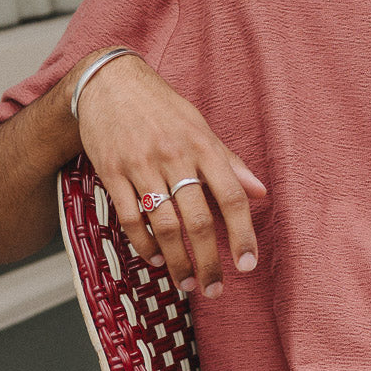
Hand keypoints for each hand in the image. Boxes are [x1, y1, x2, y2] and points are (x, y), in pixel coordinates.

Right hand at [73, 52, 265, 297]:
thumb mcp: (201, 127)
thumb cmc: (162, 108)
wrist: (109, 83)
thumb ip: (229, 163)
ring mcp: (141, 166)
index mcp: (202, 145)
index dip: (242, 234)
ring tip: (187, 282)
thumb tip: (260, 192)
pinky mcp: (112, 173)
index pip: (230, 196)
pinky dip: (144, 244)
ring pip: (163, 226)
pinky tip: (155, 259)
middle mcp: (173, 157)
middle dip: (208, 260)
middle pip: (197, 219)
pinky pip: (129, 218)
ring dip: (176, 261)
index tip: (247, 264)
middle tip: (214, 287)